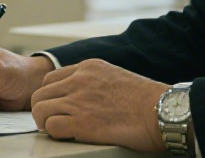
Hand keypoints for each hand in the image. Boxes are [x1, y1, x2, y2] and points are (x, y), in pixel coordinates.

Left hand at [29, 58, 166, 152]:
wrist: (164, 112)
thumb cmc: (149, 101)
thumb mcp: (118, 77)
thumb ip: (97, 82)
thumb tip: (86, 97)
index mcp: (88, 68)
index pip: (51, 79)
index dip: (51, 96)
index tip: (58, 107)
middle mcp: (79, 80)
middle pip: (40, 94)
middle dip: (44, 109)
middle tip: (53, 121)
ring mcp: (79, 101)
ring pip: (40, 109)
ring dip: (46, 122)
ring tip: (57, 129)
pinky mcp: (82, 122)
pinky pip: (51, 126)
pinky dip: (55, 133)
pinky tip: (67, 135)